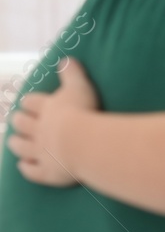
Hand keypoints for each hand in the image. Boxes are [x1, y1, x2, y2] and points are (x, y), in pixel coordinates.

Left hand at [7, 58, 99, 186]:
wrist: (82, 143)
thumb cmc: (83, 112)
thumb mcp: (80, 87)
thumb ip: (73, 73)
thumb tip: (66, 59)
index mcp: (46, 109)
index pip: (31, 102)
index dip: (29, 102)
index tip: (29, 103)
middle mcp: (38, 129)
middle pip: (21, 124)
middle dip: (19, 122)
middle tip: (19, 121)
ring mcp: (40, 152)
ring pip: (21, 147)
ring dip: (16, 144)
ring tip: (14, 142)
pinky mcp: (47, 172)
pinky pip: (32, 171)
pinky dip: (26, 168)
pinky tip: (24, 166)